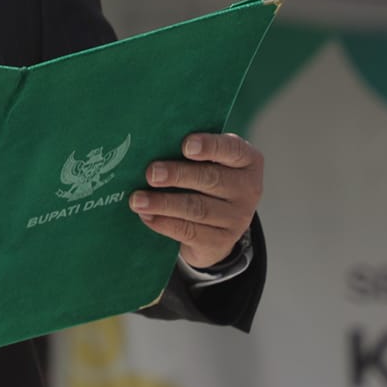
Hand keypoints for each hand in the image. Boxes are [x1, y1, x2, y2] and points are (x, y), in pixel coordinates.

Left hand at [129, 132, 262, 269]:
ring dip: (164, 203)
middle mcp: (248, 189)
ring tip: (137, 199)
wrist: (218, 225)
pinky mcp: (221, 242)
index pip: (232, 149)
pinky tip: (146, 216)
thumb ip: (190, 151)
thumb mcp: (209, 162)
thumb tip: (151, 144)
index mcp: (247, 161)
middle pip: (211, 179)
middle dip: (178, 175)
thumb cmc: (206, 179)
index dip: (210, 146)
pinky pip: (190, 231)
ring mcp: (237, 218)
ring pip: (197, 209)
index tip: (185, 146)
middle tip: (151, 173)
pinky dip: (164, 223)